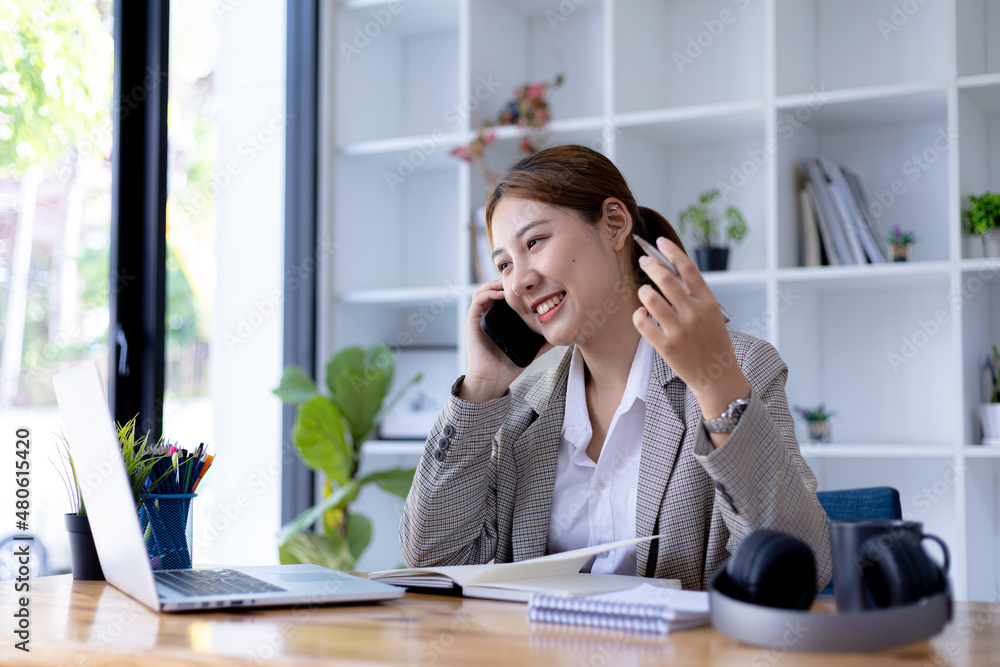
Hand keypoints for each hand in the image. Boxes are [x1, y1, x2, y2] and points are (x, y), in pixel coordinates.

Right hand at [462, 280, 552, 402]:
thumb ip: (543, 342)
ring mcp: (479, 318)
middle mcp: (488, 316)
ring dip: (494, 283)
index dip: (513, 286)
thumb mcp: (530, 350)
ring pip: (482, 291)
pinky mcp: (472, 322)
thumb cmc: (509, 366)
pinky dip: (487, 293)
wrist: (493, 380)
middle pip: (493, 290)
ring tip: (507, 284)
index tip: (527, 282)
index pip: (504, 296)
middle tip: (519, 278)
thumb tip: (560, 335)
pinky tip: (500, 294)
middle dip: (504, 281)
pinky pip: (476, 301)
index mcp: (500, 320)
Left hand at [631, 237, 749, 419]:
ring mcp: (679, 330)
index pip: (688, 268)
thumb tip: (672, 270)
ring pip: (650, 298)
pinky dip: (639, 315)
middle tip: (643, 261)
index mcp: (708, 301)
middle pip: (665, 278)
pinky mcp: (665, 346)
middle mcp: (694, 313)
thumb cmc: (713, 342)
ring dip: (643, 291)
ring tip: (644, 293)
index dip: (672, 251)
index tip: (660, 242)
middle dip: (650, 265)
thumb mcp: (712, 314)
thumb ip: (695, 294)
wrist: (718, 376)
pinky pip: (642, 322)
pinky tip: (642, 315)